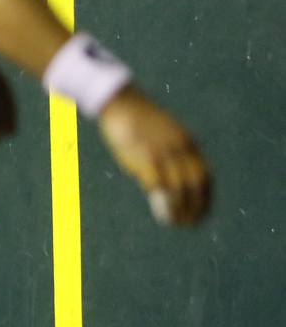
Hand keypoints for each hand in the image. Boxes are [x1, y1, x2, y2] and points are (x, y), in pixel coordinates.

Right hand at [99, 89, 210, 225]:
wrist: (120, 102)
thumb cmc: (137, 120)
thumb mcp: (162, 135)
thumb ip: (170, 154)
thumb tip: (166, 179)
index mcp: (188, 143)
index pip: (204, 176)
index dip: (206, 197)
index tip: (203, 213)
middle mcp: (180, 148)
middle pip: (194, 184)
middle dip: (196, 207)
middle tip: (191, 224)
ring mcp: (162, 152)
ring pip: (177, 187)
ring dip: (178, 208)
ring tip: (175, 222)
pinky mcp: (143, 155)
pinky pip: (155, 182)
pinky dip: (158, 197)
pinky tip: (156, 206)